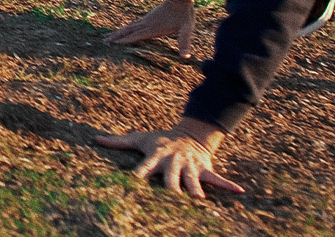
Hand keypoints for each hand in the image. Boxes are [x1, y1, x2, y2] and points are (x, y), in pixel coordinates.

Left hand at [94, 119, 242, 198]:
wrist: (188, 134)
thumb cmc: (160, 141)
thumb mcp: (139, 138)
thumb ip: (117, 141)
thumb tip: (95, 139)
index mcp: (156, 156)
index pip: (144, 168)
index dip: (138, 176)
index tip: (131, 185)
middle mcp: (173, 162)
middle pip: (171, 178)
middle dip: (171, 188)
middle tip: (171, 199)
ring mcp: (190, 166)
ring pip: (193, 180)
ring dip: (196, 190)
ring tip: (199, 200)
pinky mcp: (205, 170)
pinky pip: (218, 179)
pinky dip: (228, 185)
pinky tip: (240, 191)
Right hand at [105, 0, 195, 57]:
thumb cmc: (184, 14)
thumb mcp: (186, 29)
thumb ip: (184, 42)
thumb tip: (185, 56)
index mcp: (153, 28)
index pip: (136, 36)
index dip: (125, 40)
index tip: (112, 44)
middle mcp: (147, 23)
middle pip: (128, 30)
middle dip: (116, 36)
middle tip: (104, 40)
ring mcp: (147, 20)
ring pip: (129, 27)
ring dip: (119, 32)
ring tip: (109, 36)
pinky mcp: (149, 17)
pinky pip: (134, 24)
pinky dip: (126, 28)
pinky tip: (126, 30)